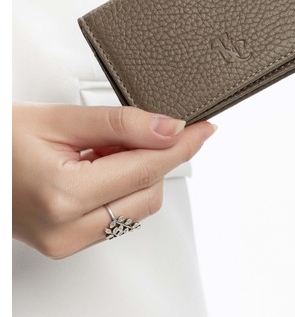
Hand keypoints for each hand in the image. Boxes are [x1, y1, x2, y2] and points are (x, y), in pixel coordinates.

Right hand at [12, 103, 215, 258]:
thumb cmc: (3, 139)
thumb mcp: (60, 120)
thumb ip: (119, 124)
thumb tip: (168, 128)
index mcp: (65, 195)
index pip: (147, 169)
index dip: (182, 145)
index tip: (204, 129)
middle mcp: (67, 230)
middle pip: (149, 193)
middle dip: (153, 157)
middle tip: (133, 129)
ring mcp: (65, 242)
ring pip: (136, 208)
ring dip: (134, 173)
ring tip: (99, 147)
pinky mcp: (66, 244)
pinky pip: (115, 217)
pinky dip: (118, 188)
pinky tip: (95, 166)